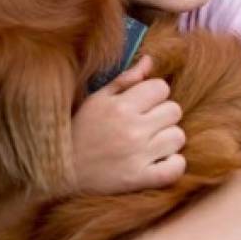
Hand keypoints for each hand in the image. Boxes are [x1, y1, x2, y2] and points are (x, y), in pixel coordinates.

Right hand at [71, 55, 186, 194]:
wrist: (62, 172)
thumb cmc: (81, 131)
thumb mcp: (97, 100)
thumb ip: (125, 79)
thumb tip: (150, 60)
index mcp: (120, 106)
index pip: (161, 87)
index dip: (154, 94)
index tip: (143, 105)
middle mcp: (132, 130)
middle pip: (174, 110)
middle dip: (163, 115)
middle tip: (147, 124)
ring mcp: (138, 156)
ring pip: (178, 136)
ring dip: (168, 139)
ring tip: (150, 144)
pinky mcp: (140, 179)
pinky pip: (176, 167)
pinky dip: (173, 164)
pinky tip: (160, 161)